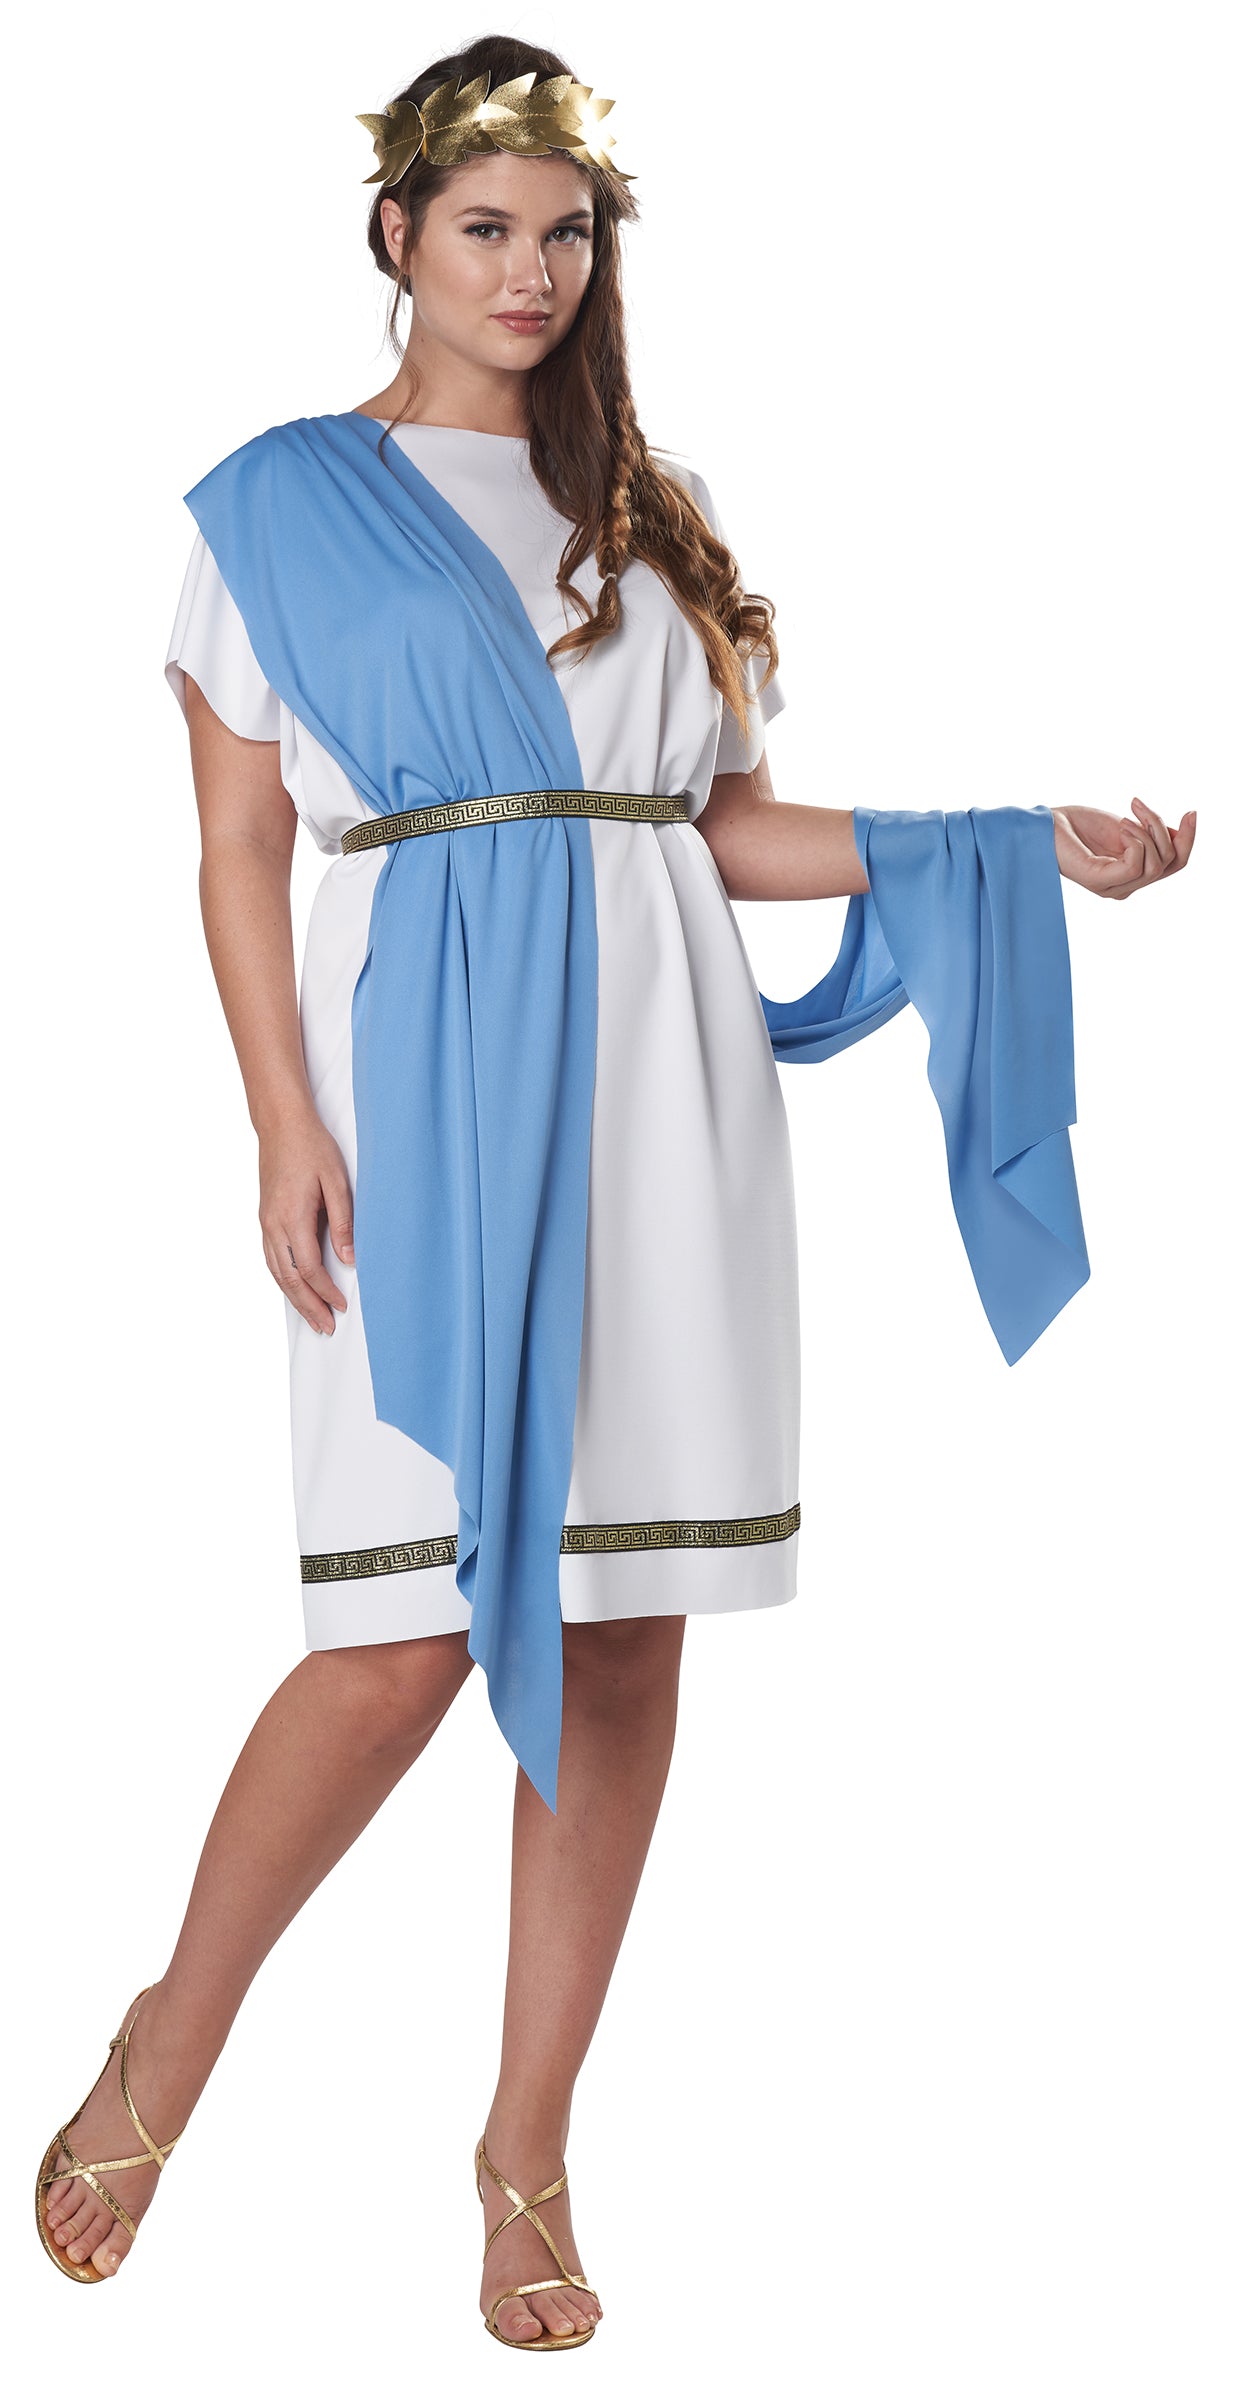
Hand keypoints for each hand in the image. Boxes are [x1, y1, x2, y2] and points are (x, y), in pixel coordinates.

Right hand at [258, 1110, 354, 1333]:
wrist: (281, 1124)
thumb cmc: (312, 1147)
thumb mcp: (337, 1182)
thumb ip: (344, 1222)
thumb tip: (350, 1259)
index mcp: (292, 1217)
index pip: (309, 1268)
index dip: (326, 1291)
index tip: (342, 1305)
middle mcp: (273, 1225)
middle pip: (288, 1279)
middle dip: (308, 1306)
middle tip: (326, 1328)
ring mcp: (265, 1222)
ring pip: (276, 1272)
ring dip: (294, 1298)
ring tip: (312, 1318)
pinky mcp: (264, 1218)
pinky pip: (271, 1258)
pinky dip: (283, 1279)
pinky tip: (294, 1289)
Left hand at [1052, 797, 1196, 898]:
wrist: (1047, 823)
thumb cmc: (1082, 825)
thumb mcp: (1128, 825)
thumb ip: (1153, 834)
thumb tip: (1181, 831)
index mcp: (1134, 875)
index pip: (1176, 864)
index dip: (1189, 838)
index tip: (1191, 811)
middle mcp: (1125, 887)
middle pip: (1170, 862)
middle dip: (1162, 828)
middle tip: (1137, 806)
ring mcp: (1112, 887)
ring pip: (1156, 864)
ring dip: (1147, 831)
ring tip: (1124, 817)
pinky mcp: (1099, 882)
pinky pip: (1136, 865)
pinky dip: (1136, 841)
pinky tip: (1121, 828)